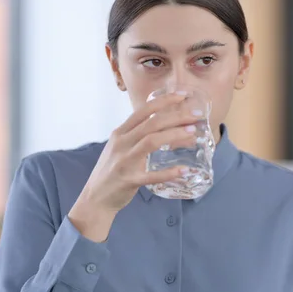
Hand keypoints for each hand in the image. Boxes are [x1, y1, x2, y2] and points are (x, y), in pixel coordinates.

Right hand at [68, 93, 200, 240]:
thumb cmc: (111, 170)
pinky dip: (169, 172)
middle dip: (176, 115)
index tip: (182, 95)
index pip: (143, 111)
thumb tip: (163, 123)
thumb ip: (136, 135)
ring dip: (174, 135)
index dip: (164, 101)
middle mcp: (121, 143)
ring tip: (192, 132)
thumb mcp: (119, 146)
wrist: (95, 198)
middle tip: (196, 114)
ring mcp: (125, 162)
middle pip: (151, 123)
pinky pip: (152, 175)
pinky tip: (184, 170)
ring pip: (151, 142)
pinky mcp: (130, 180)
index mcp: (120, 133)